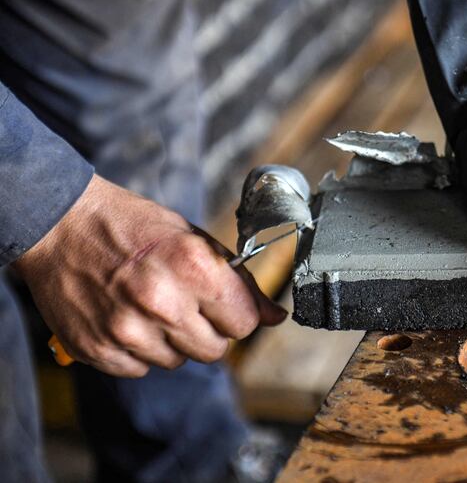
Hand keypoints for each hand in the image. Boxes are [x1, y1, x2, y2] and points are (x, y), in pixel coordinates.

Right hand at [13, 174, 286, 376]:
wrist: (61, 225)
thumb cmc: (135, 228)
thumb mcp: (195, 241)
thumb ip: (240, 283)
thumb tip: (275, 317)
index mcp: (195, 268)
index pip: (245, 323)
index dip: (236, 314)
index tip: (221, 303)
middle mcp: (163, 302)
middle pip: (214, 350)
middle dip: (208, 331)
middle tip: (185, 304)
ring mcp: (127, 329)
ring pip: (177, 362)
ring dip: (170, 341)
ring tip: (149, 305)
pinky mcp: (97, 348)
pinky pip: (139, 369)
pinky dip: (137, 350)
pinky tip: (125, 317)